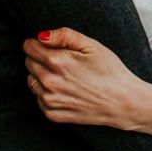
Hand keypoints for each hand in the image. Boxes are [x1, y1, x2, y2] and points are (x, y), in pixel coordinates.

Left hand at [23, 27, 142, 127]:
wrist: (122, 101)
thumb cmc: (109, 70)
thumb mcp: (91, 45)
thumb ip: (64, 35)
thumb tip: (41, 35)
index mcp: (58, 62)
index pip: (30, 47)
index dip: (37, 42)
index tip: (49, 44)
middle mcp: (49, 82)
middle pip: (29, 63)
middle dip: (39, 57)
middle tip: (61, 59)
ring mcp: (50, 101)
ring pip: (32, 81)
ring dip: (41, 75)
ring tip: (64, 74)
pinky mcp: (52, 115)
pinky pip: (38, 98)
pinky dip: (46, 92)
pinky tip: (65, 89)